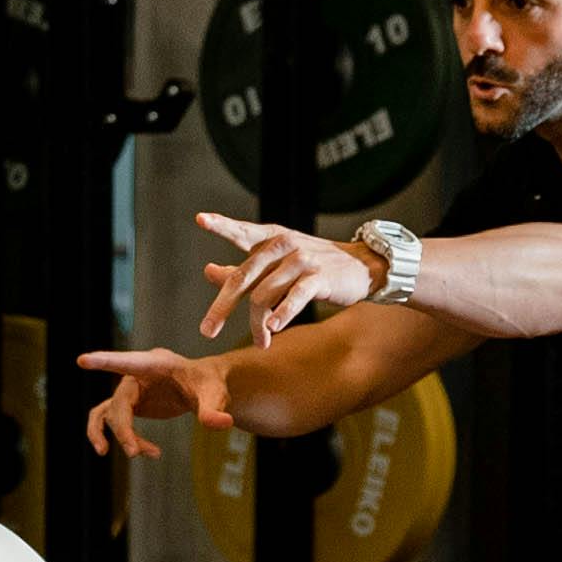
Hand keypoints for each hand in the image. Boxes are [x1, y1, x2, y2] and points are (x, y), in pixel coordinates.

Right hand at [76, 348, 232, 459]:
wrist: (204, 387)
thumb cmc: (209, 383)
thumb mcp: (216, 394)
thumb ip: (214, 409)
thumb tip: (220, 424)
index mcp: (156, 364)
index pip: (128, 362)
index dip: (105, 362)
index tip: (82, 361)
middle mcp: (136, 375)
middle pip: (119, 403)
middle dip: (123, 429)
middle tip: (135, 453)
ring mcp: (130, 390)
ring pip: (110, 415)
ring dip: (118, 436)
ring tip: (136, 455)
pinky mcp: (129, 404)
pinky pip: (112, 422)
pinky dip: (122, 438)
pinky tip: (142, 451)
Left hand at [195, 211, 373, 341]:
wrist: (361, 267)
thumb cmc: (313, 267)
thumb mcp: (276, 264)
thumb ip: (243, 269)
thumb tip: (207, 270)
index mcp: (270, 239)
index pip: (241, 232)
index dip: (221, 225)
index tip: (200, 219)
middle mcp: (283, 246)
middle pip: (242, 277)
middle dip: (222, 307)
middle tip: (207, 331)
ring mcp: (301, 260)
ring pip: (264, 296)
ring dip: (257, 325)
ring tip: (260, 342)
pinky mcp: (318, 278)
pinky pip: (294, 297)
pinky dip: (281, 314)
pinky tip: (273, 328)